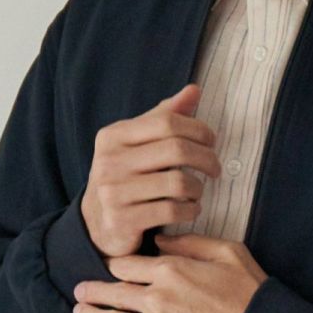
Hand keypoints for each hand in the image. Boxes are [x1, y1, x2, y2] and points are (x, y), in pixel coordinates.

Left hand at [73, 232, 267, 312]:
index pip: (124, 265)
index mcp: (170, 270)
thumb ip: (190, 242)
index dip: (114, 266)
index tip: (111, 270)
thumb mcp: (227, 252)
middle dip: (90, 291)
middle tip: (80, 291)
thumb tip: (160, 239)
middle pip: (109, 292)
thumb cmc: (250, 294)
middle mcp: (156, 299)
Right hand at [80, 83, 219, 258]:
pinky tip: (191, 208)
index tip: (211, 141)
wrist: (97, 222)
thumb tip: (194, 90)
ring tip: (198, 191)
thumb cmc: (126, 175)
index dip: (198, 129)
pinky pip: (172, 211)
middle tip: (215, 168)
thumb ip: (163, 117)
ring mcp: (114, 192)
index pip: (167, 122)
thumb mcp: (137, 143)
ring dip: (198, 188)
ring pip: (178, 183)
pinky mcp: (123, 221)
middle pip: (176, 149)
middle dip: (206, 158)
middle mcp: (110, 162)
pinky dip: (191, 210)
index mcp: (113, 136)